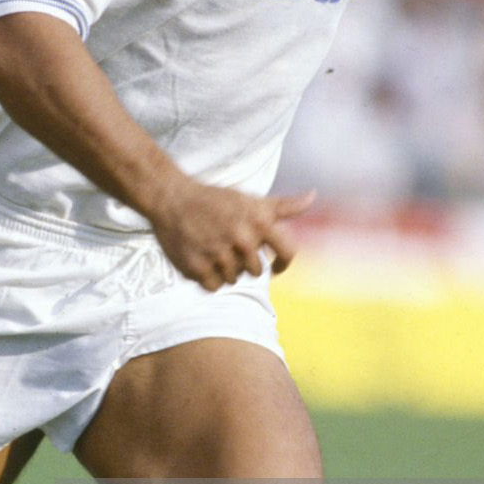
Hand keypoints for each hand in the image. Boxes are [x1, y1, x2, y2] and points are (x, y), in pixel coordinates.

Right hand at [148, 176, 315, 291]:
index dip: (284, 264)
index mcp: (260, 222)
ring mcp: (220, 255)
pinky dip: (208, 277)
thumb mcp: (250, 199)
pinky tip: (201, 258)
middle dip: (244, 261)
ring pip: (234, 279)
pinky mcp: (198, 268)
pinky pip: (214, 286)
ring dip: (225, 269)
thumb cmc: (215, 199)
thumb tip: (312, 196)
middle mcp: (243, 240)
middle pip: (256, 271)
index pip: (288, 254)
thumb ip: (283, 206)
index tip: (276, 267)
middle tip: (226, 244)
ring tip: (211, 248)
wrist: (171, 198)